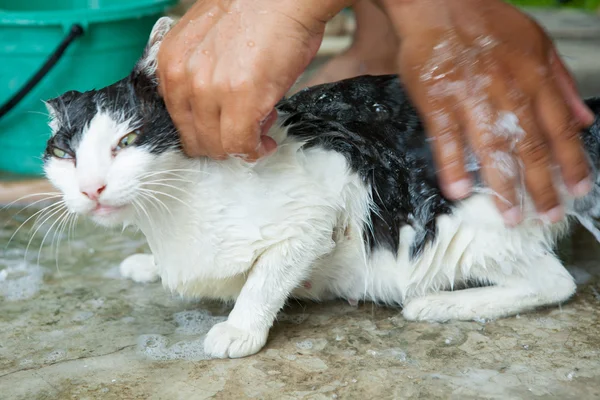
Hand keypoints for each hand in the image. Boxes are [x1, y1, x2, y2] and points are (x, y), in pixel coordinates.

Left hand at [157, 0, 347, 160]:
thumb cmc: (258, 12)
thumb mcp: (208, 40)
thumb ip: (201, 74)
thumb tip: (215, 109)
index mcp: (171, 62)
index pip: (179, 119)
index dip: (204, 133)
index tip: (223, 133)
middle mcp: (184, 77)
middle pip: (195, 139)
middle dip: (221, 144)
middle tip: (244, 134)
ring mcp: (211, 90)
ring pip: (217, 146)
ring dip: (239, 147)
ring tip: (259, 131)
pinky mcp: (241, 100)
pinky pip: (240, 144)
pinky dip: (254, 151)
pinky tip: (265, 143)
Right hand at [382, 0, 594, 224]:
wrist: (440, 3)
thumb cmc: (486, 22)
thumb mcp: (537, 42)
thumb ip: (561, 83)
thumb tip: (584, 120)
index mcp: (533, 77)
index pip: (560, 129)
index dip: (572, 163)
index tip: (579, 190)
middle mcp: (507, 90)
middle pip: (530, 147)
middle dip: (543, 186)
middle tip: (548, 216)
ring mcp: (470, 96)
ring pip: (492, 148)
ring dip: (503, 186)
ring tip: (511, 216)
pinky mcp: (437, 100)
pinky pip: (446, 138)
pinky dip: (451, 165)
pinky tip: (458, 190)